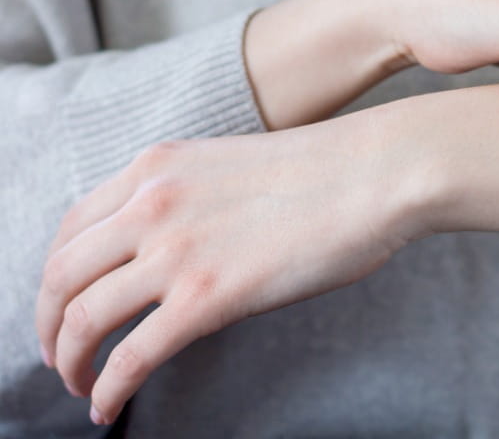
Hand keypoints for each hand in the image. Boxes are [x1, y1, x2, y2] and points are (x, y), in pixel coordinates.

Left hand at [35, 113, 426, 425]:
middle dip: (48, 325)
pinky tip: (107, 406)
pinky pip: (131, 357)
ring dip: (69, 361)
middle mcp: (151, 204)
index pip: (71, 227)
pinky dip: (108, 389)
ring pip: (82, 319)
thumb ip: (188, 200)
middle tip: (60, 354)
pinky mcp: (206, 297)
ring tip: (80, 384)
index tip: (64, 303)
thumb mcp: (231, 167)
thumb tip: (174, 250)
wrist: (376, 173)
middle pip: (60, 276)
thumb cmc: (327, 171)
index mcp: (157, 168)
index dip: (55, 276)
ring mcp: (175, 250)